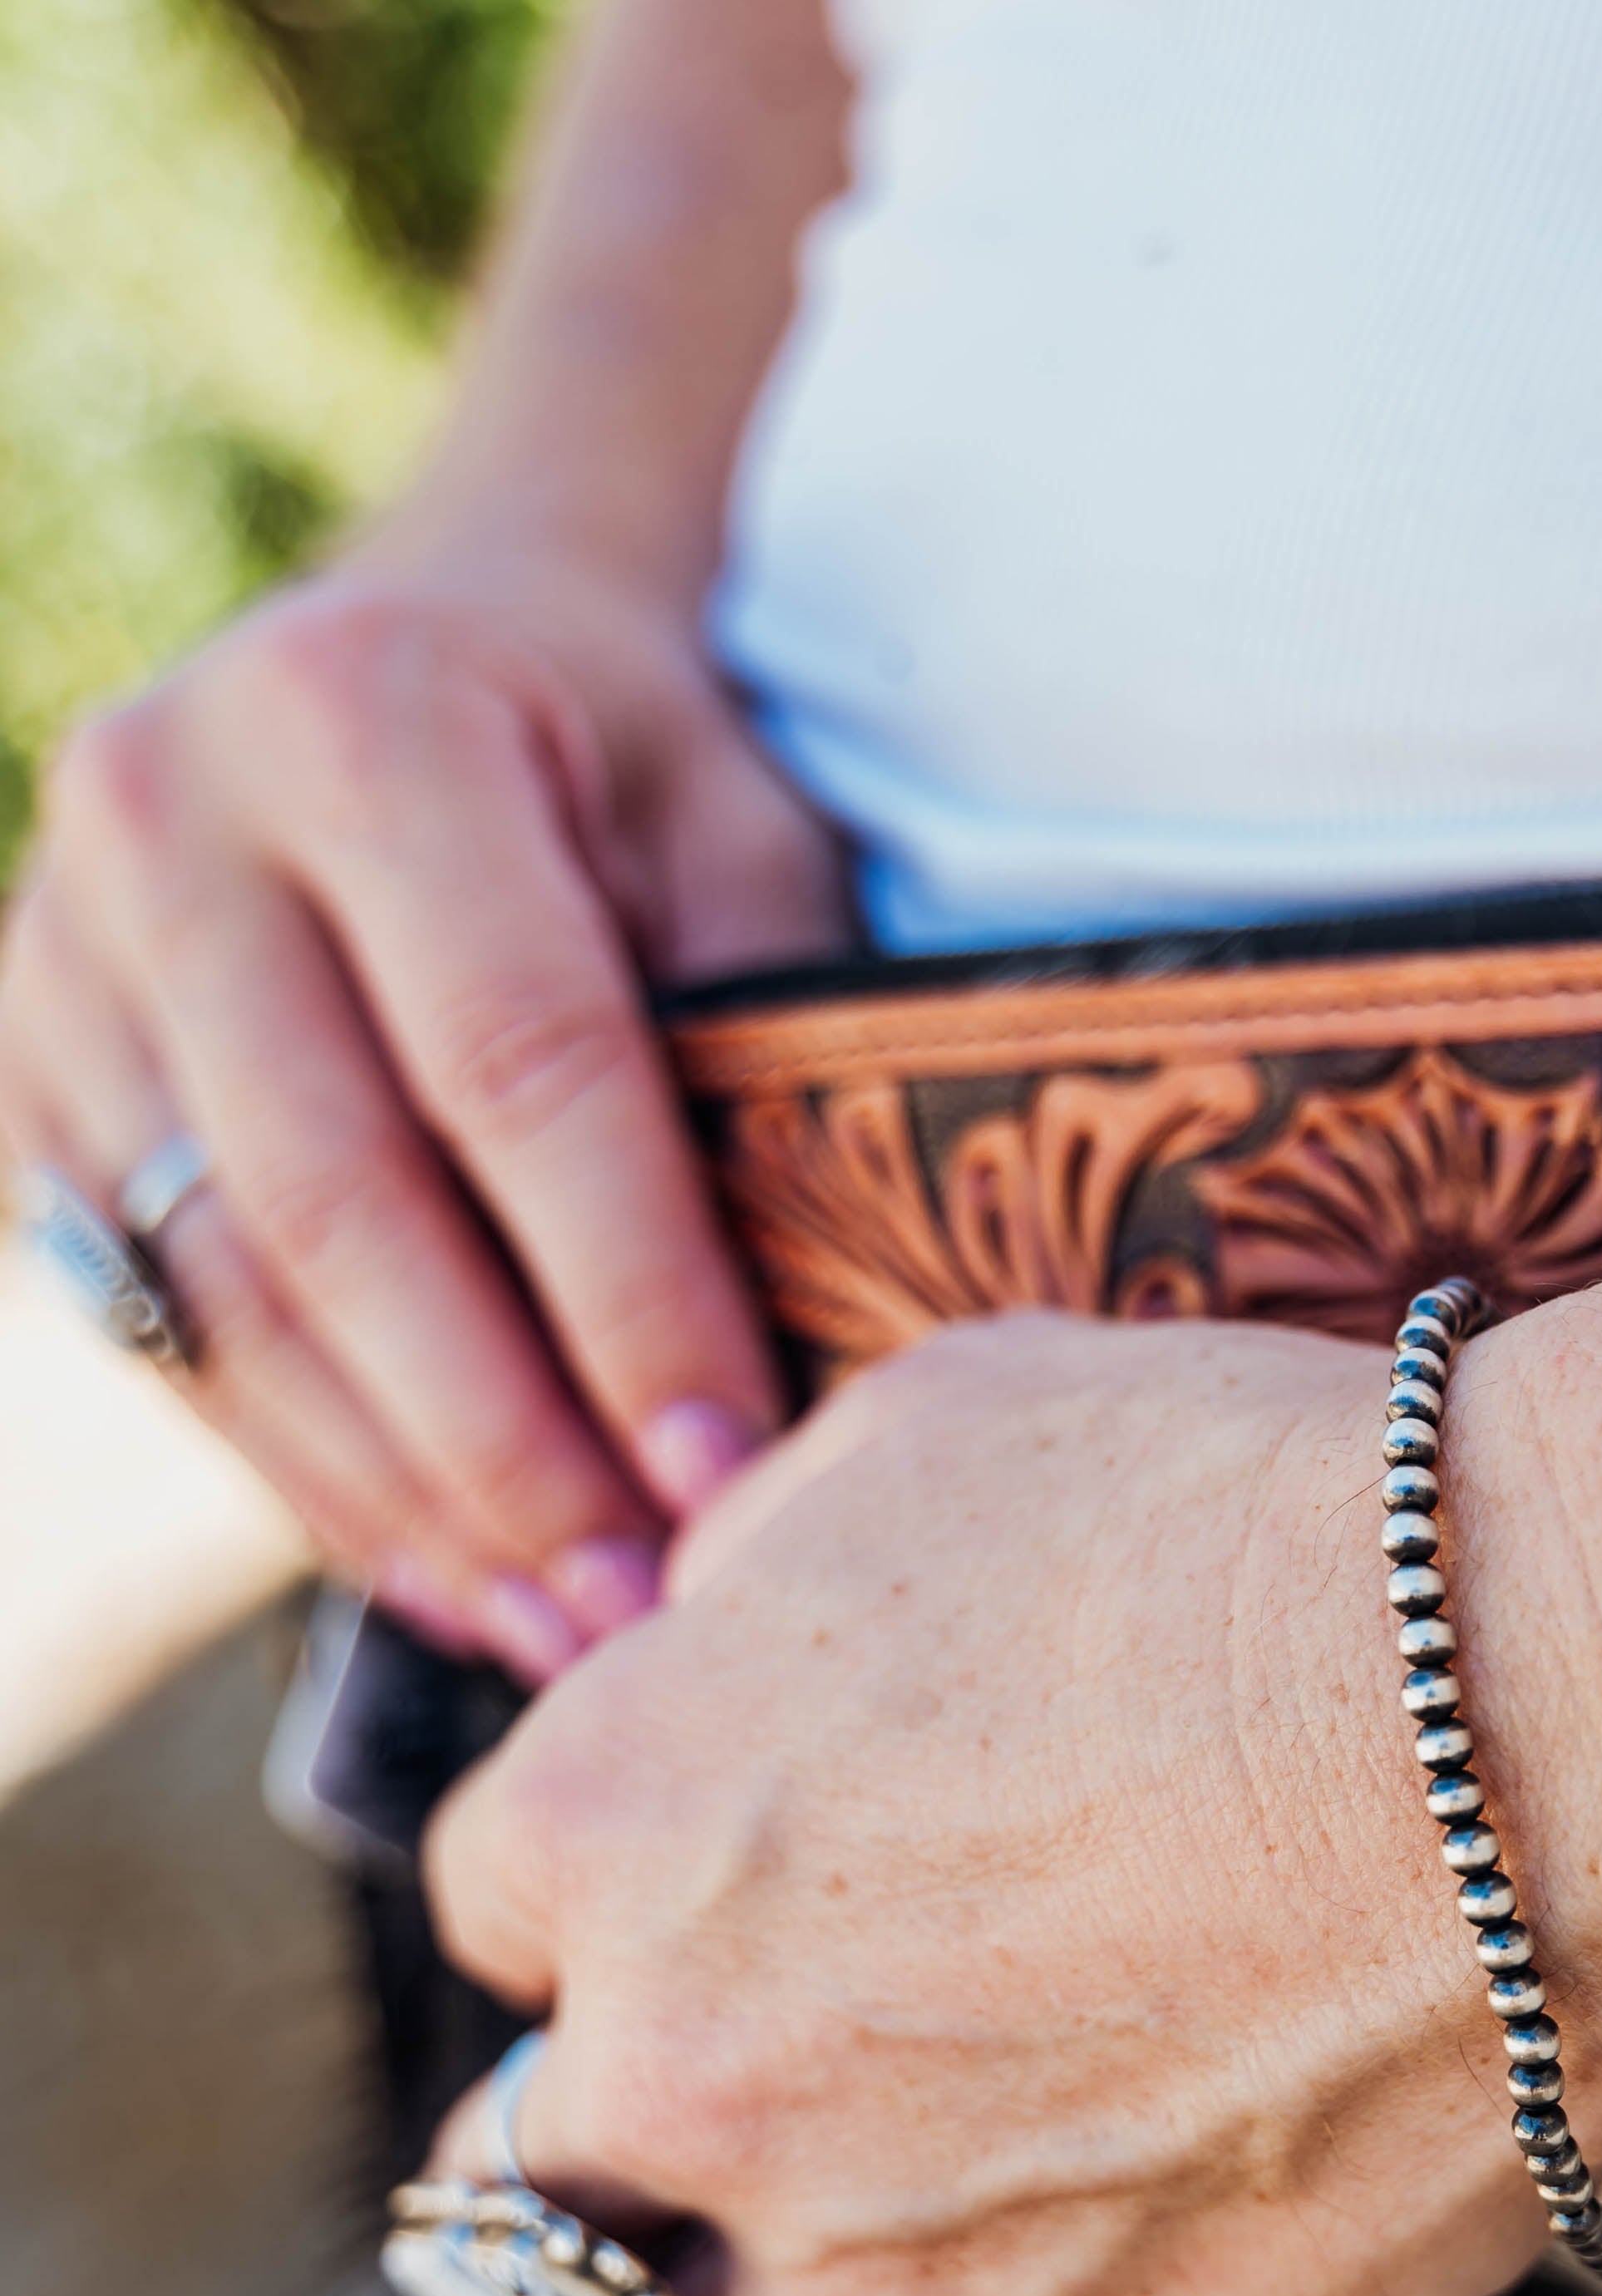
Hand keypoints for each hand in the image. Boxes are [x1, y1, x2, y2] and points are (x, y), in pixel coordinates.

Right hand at [0, 549, 846, 1675]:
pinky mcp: (22, 1080)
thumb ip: (760, 1034)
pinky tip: (454, 1581)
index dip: (630, 1294)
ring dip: (406, 1500)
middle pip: (340, 1206)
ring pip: (225, 1297)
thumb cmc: (626, 760)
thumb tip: (817, 1337)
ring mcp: (59, 957)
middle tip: (645, 1615)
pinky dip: (315, 1476)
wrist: (419, 646)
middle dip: (507, 1445)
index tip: (735, 1473)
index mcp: (368, 719)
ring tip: (564, 1638)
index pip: (520, 1067)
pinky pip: (165, 1327)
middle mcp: (165, 822)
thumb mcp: (735, 828)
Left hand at [423, 1314, 1587, 2295]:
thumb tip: (722, 1624)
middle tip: (669, 2113)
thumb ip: (769, 1557)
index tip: (701, 1861)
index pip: (504, 1889)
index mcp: (622, 1815)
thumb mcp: (944, 1426)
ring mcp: (880, 2262)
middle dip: (593, 2125)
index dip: (606, 1871)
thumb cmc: (1253, 1526)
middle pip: (538, 2153)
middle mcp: (698, 2066)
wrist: (1539, 1725)